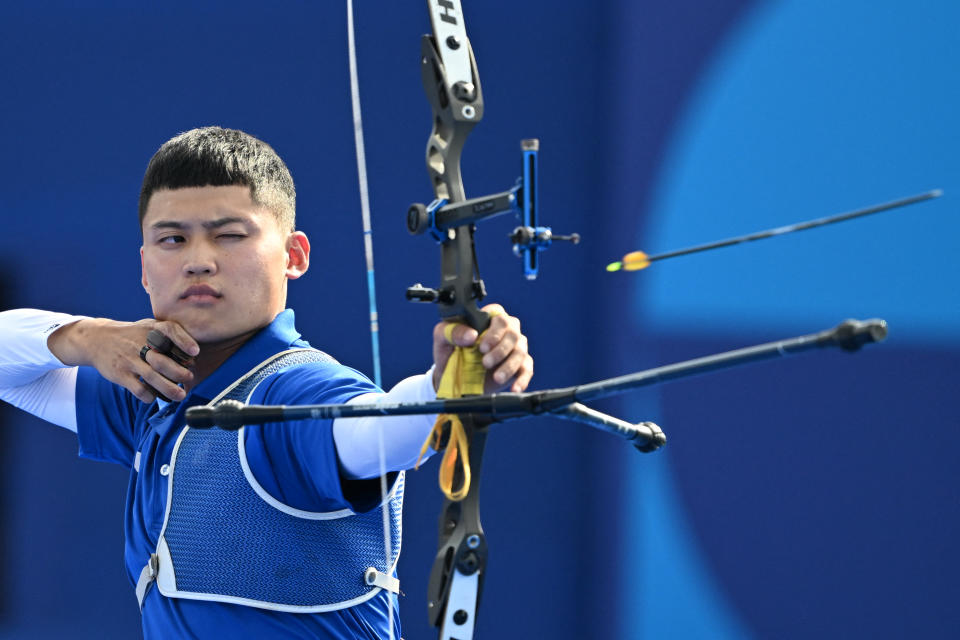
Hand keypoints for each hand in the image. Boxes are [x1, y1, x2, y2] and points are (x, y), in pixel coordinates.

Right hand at [48, 317, 198, 402]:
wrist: (97, 339)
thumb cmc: (132, 335)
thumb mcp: (148, 326)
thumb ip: (169, 336)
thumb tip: (193, 356)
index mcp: (151, 329)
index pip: (170, 330)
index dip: (184, 341)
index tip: (195, 352)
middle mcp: (140, 343)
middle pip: (162, 359)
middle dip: (179, 372)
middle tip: (189, 378)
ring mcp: (129, 360)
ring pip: (152, 377)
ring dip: (168, 388)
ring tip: (180, 395)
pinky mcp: (120, 374)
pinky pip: (138, 389)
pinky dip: (149, 395)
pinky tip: (155, 396)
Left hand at [432, 303, 532, 393]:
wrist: (452, 379)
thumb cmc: (449, 352)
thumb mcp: (442, 338)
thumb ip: (453, 331)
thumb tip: (471, 335)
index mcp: (487, 320)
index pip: (500, 317)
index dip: (495, 331)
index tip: (483, 346)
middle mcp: (504, 332)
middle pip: (513, 334)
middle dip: (501, 350)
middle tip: (485, 363)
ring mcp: (513, 349)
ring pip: (520, 352)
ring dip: (509, 366)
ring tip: (496, 377)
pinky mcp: (518, 366)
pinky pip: (527, 370)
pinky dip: (522, 379)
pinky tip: (515, 387)